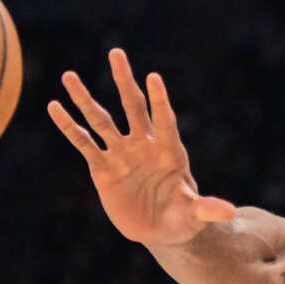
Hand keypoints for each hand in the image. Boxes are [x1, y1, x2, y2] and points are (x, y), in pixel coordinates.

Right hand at [49, 48, 236, 246]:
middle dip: (125, 81)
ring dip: (84, 99)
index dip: (159, 101)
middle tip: (117, 53)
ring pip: (101, 120)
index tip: (154, 78)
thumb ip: (208, 209)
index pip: (164, 120)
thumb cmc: (183, 218)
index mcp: (169, 151)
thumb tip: (230, 212)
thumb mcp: (196, 215)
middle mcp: (144, 145)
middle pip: (133, 107)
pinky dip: (69, 126)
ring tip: (69, 75)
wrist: (160, 230)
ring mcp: (122, 154)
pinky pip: (84, 143)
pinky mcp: (103, 168)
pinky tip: (54, 107)